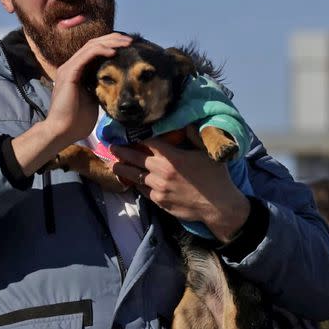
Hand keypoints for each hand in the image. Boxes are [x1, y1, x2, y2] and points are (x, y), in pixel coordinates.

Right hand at [44, 33, 131, 145]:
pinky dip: (101, 51)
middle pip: (93, 44)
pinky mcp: (69, 73)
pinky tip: (114, 52)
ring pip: (91, 46)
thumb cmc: (77, 120)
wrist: (62, 131)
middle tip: (130, 40)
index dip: (111, 45)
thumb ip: (99, 87)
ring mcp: (68, 68)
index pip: (94, 51)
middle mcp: (71, 66)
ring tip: (126, 43)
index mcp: (76, 71)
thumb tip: (114, 83)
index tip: (128, 47)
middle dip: (113, 39)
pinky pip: (87, 55)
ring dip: (110, 42)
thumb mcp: (93, 99)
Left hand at [111, 137, 250, 242]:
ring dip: (123, 169)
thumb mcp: (207, 152)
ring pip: (135, 176)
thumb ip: (194, 135)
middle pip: (135, 159)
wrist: (217, 206)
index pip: (148, 143)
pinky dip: (136, 183)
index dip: (136, 137)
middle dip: (121, 152)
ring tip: (113, 165)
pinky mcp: (159, 201)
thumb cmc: (214, 176)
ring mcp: (158, 187)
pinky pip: (143, 190)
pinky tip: (130, 180)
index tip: (126, 133)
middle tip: (111, 147)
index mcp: (171, 157)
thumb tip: (186, 122)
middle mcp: (160, 171)